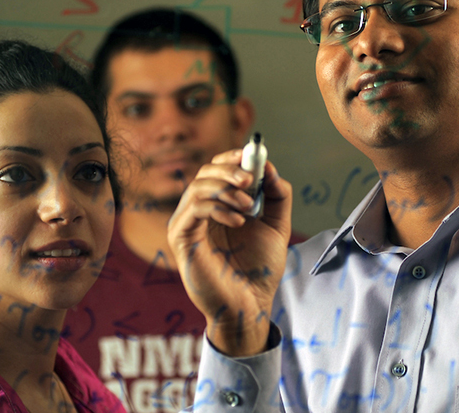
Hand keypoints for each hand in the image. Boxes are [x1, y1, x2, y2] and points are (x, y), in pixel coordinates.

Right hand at [167, 149, 291, 355]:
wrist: (250, 304)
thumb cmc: (259, 269)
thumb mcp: (276, 226)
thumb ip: (277, 197)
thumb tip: (270, 168)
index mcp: (217, 207)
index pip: (216, 171)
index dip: (231, 158)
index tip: (251, 153)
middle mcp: (198, 213)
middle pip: (204, 173)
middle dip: (228, 170)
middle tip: (249, 179)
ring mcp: (187, 225)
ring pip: (197, 188)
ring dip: (225, 190)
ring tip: (247, 206)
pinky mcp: (181, 239)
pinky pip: (194, 210)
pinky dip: (218, 208)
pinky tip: (239, 221)